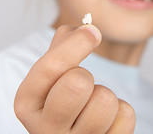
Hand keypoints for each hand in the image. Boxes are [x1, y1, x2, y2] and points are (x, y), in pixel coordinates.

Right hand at [14, 25, 135, 132]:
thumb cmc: (61, 100)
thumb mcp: (50, 74)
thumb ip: (61, 45)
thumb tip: (84, 28)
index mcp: (26, 104)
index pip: (50, 67)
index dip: (76, 44)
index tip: (92, 32)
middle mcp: (45, 129)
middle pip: (79, 83)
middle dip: (86, 76)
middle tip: (82, 85)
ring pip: (105, 101)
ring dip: (104, 97)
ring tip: (92, 106)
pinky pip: (125, 115)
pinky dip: (120, 112)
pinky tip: (106, 121)